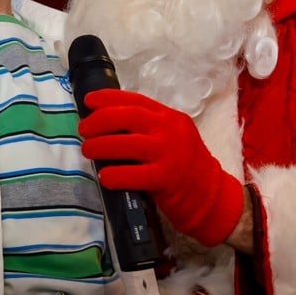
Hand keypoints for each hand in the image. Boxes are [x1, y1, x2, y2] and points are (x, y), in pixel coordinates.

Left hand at [78, 89, 243, 246]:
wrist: (211, 195)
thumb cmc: (185, 165)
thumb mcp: (172, 137)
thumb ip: (148, 127)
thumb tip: (106, 121)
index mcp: (170, 117)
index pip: (135, 100)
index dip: (109, 98)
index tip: (88, 100)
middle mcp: (170, 131)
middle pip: (128, 116)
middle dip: (100, 120)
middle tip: (84, 129)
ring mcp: (169, 154)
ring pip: (127, 144)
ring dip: (100, 146)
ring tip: (87, 150)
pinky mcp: (167, 179)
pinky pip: (133, 175)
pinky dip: (114, 175)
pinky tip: (104, 177)